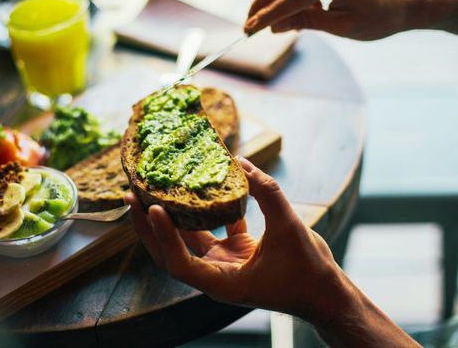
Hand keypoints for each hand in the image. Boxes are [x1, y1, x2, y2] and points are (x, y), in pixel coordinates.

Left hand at [125, 157, 349, 324]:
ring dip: (171, 216)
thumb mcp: (289, 228)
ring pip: (187, 239)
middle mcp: (216, 274)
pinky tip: (199, 186)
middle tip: (133, 195)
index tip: (154, 208)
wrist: (324, 293)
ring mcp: (223, 262)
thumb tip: (243, 163)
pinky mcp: (234, 251)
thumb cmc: (308, 273)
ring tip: (153, 188)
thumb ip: (267, 194)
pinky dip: (205, 210)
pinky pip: (212, 228)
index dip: (162, 236)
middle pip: (170, 251)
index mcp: (222, 282)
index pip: (180, 262)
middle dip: (149, 226)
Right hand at [245, 0, 413, 39]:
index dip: (269, 15)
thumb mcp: (341, 26)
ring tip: (263, 21)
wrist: (403, 1)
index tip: (250, 29)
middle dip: (263, 3)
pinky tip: (286, 12)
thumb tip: (274, 26)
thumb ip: (306, 22)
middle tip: (249, 26)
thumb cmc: (379, 16)